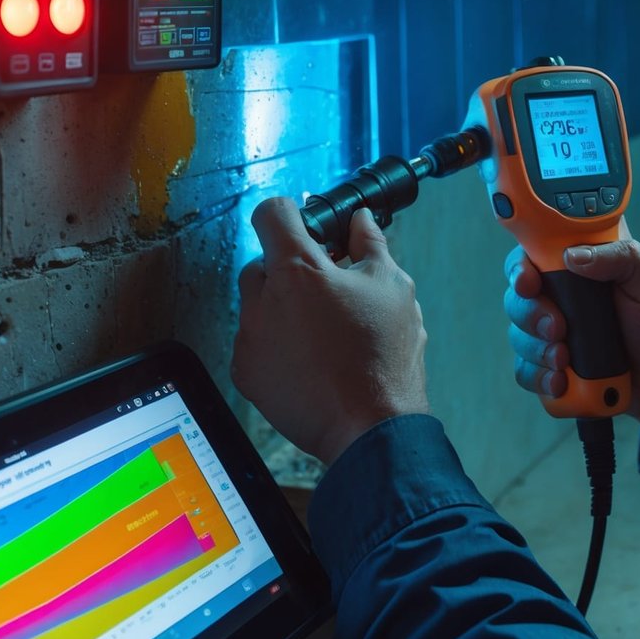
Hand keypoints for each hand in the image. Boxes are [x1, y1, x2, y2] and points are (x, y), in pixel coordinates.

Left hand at [232, 198, 428, 464]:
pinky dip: (274, 343)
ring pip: (256, 304)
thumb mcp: (393, 287)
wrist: (369, 427)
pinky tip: (308, 358)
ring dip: (281, 306)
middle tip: (326, 286)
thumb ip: (371, 244)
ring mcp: (250, 338)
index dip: (290, 212)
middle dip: (290, 268)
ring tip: (320, 330)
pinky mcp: (246, 373)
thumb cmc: (383, 358)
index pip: (272, 214)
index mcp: (299, 270)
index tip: (303, 224)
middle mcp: (264, 300)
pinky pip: (253, 342)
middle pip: (262, 262)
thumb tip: (361, 221)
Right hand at [503, 224, 639, 436]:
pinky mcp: (550, 365)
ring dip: (536, 349)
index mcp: (580, 265)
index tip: (528, 282)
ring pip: (518, 335)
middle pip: (517, 295)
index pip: (533, 253)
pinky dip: (539, 378)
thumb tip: (575, 256)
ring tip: (565, 361)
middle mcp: (559, 295)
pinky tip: (561, 382)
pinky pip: (526, 370)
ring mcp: (551, 331)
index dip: (521, 266)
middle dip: (530, 313)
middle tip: (557, 328)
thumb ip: (624, 257)